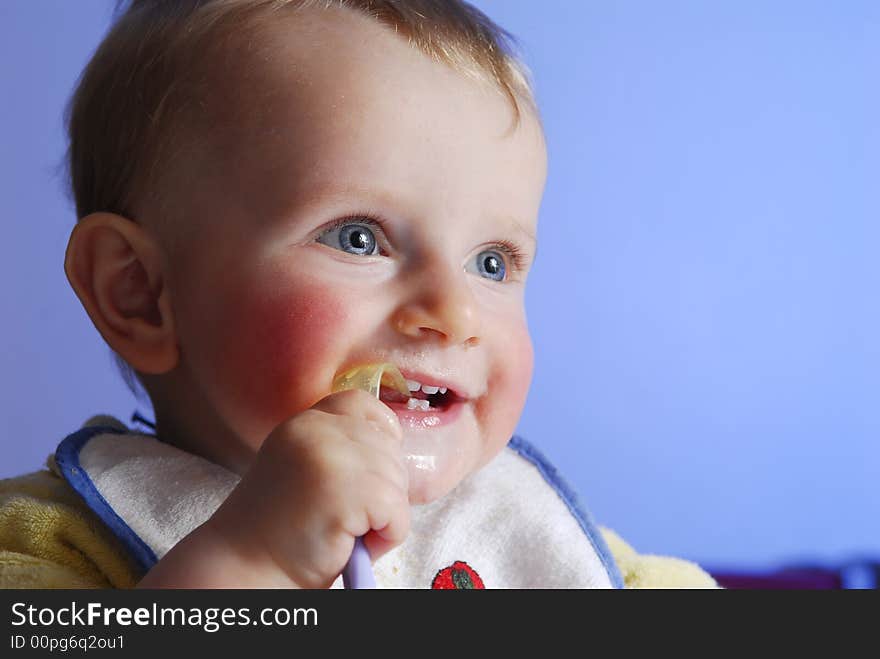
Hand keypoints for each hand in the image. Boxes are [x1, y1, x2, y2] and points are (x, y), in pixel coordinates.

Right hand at [204, 388, 409, 587]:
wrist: (246, 570)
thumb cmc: (282, 530)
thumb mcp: (306, 468)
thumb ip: (340, 447)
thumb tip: (394, 444)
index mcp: (306, 422)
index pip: (363, 405)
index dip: (380, 435)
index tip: (369, 471)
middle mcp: (317, 430)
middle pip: (389, 448)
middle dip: (383, 488)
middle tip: (346, 518)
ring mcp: (332, 457)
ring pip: (398, 481)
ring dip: (384, 516)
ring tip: (344, 532)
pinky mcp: (347, 491)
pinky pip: (397, 512)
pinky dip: (386, 536)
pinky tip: (350, 543)